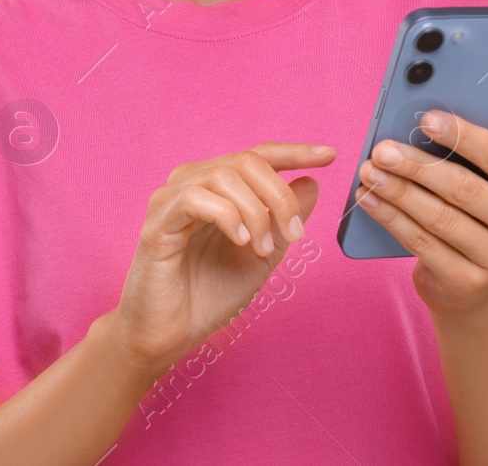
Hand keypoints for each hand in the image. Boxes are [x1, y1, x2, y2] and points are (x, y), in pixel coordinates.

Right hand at [110, 142, 333, 370]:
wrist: (168, 335)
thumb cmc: (208, 296)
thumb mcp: (262, 257)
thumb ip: (284, 221)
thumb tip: (312, 183)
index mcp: (219, 190)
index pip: (259, 156)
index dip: (295, 152)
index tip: (329, 155)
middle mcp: (194, 184)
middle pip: (247, 161)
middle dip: (280, 195)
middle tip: (294, 235)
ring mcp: (172, 199)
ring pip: (225, 175)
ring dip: (255, 212)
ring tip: (260, 248)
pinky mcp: (158, 221)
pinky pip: (195, 197)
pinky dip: (227, 216)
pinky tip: (240, 241)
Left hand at [355, 107, 487, 317]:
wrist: (477, 284)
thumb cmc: (481, 212)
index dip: (461, 135)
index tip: (425, 119)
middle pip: (465, 189)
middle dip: (417, 166)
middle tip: (382, 150)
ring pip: (440, 218)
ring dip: (398, 191)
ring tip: (369, 172)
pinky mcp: (469, 284)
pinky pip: (423, 245)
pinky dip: (392, 219)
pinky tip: (371, 200)